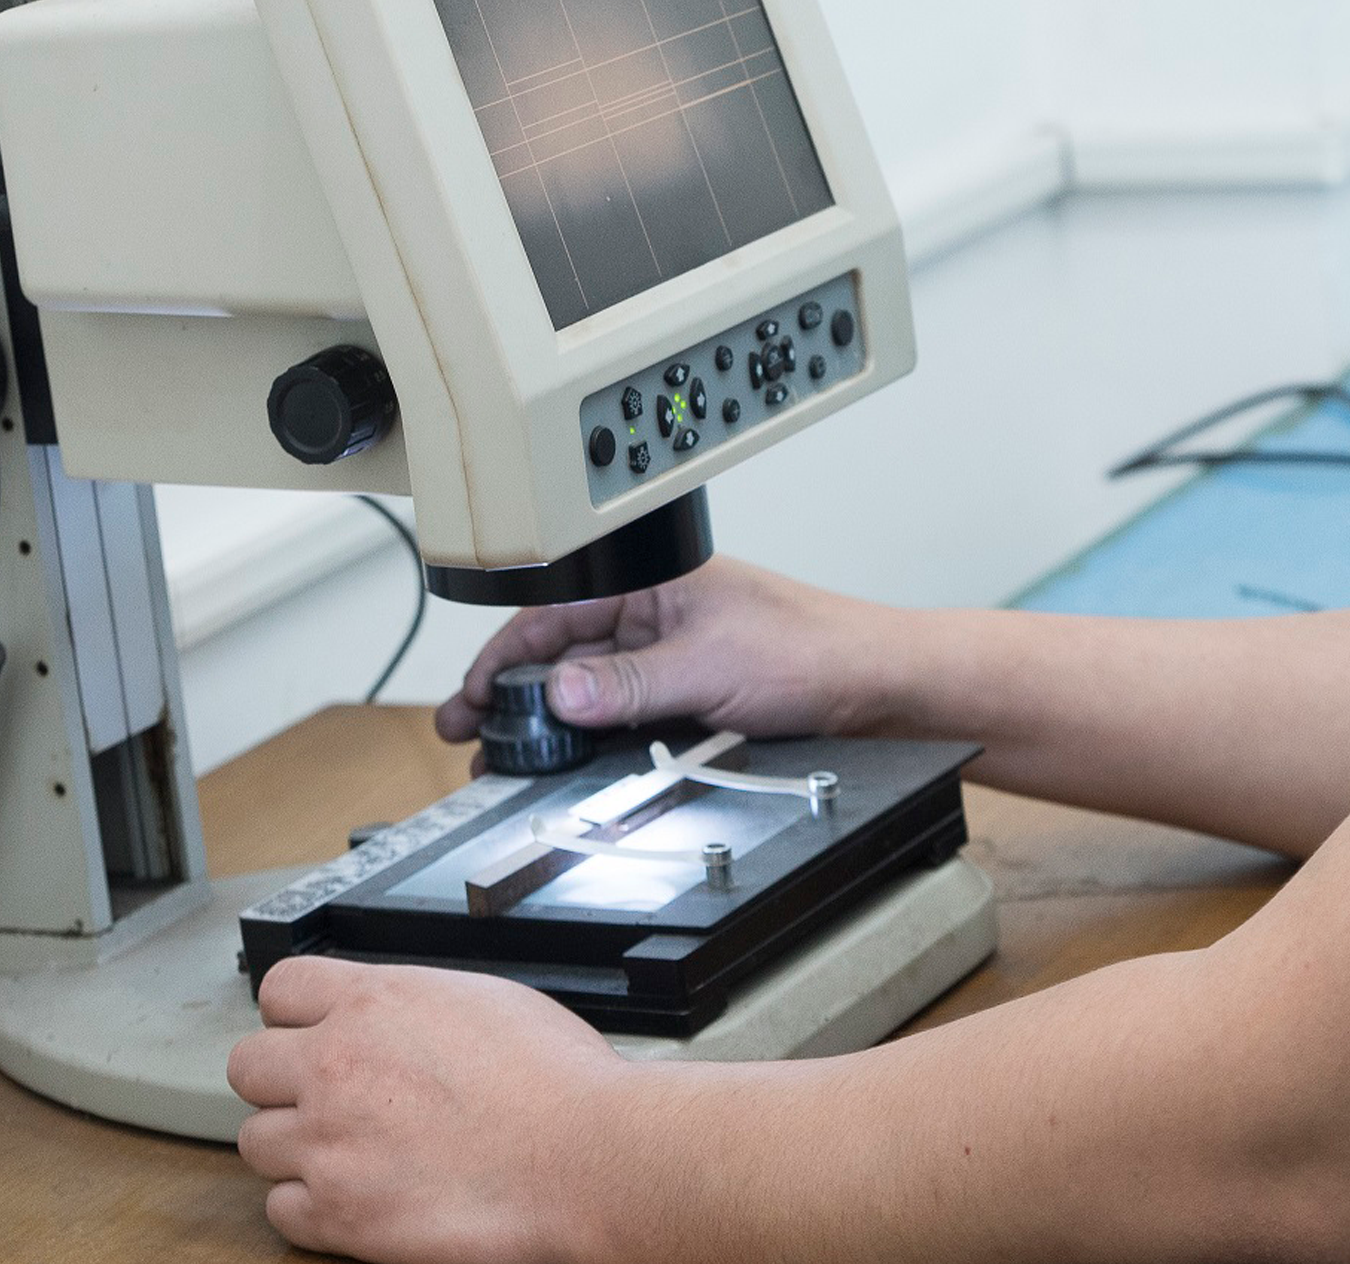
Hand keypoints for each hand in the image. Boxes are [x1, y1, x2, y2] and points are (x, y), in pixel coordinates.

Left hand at [228, 956, 634, 1261]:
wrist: (582, 1156)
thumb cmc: (558, 1081)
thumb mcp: (485, 998)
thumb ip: (416, 1004)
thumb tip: (399, 1017)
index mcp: (373, 1001)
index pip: (279, 989)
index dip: (294, 1014)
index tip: (309, 1032)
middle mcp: (335, 1065)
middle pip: (247, 1067)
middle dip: (280, 1081)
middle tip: (322, 1097)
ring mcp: (328, 1142)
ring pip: (254, 1141)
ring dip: (294, 1147)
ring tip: (345, 1152)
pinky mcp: (338, 1213)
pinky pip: (280, 1210)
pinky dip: (309, 1207)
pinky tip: (354, 1194)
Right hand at [435, 556, 901, 745]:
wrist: (879, 690)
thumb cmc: (815, 650)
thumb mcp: (707, 666)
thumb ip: (629, 683)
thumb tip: (559, 693)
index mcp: (653, 583)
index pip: (555, 611)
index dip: (505, 655)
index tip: (471, 696)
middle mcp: (657, 617)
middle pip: (563, 656)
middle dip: (512, 694)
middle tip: (469, 736)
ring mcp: (672, 661)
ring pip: (592, 693)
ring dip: (550, 725)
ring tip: (509, 761)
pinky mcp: (690, 700)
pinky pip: (626, 720)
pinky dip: (594, 742)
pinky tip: (572, 766)